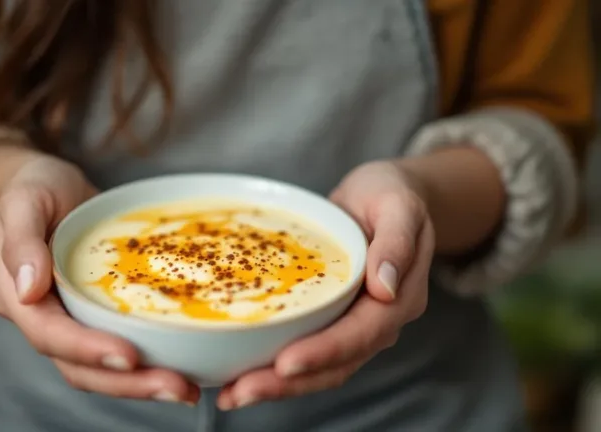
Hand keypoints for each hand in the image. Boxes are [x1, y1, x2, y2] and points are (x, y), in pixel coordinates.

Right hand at [0, 154, 197, 403]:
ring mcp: (70, 322)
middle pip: (78, 367)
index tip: (130, 356)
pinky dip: (147, 364)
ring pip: (100, 369)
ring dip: (141, 383)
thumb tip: (27, 290)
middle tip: (178, 387)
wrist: (50, 187)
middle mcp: (43, 319)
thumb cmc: (36, 188)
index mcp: (17, 295)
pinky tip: (184, 366)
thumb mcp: (24, 199)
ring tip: (187, 387)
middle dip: (127, 383)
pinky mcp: (95, 318)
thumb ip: (21, 241)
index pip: (49, 334)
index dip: (87, 349)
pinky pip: (118, 348)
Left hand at [217, 161, 433, 409]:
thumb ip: (396, 242)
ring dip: (277, 385)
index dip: (325, 351)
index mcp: (400, 298)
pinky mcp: (333, 320)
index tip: (285, 363)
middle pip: (337, 364)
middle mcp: (380, 321)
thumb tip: (385, 287)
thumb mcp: (399, 205)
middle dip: (288, 383)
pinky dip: (276, 368)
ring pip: (320, 368)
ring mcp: (356, 325)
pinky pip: (308, 351)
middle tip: (240, 392)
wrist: (385, 198)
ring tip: (231, 394)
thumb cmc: (391, 196)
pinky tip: (240, 373)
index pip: (363, 333)